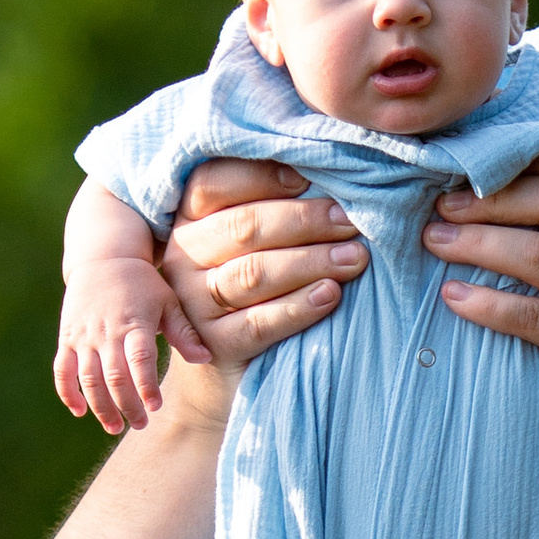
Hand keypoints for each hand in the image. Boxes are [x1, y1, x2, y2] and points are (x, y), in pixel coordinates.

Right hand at [56, 253, 211, 435]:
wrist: (103, 259)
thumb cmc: (143, 284)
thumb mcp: (168, 301)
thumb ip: (184, 332)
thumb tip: (206, 358)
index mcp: (135, 323)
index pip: (139, 359)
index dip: (146, 386)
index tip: (155, 407)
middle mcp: (107, 332)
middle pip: (114, 376)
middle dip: (126, 405)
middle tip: (141, 424)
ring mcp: (84, 337)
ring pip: (88, 379)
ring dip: (100, 407)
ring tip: (114, 427)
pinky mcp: (67, 339)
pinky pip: (62, 371)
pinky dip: (67, 393)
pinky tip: (79, 411)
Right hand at [160, 160, 367, 369]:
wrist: (234, 365)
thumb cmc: (259, 283)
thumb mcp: (255, 239)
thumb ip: (275, 204)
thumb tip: (329, 173)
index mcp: (190, 217)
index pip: (215, 183)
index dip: (262, 176)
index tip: (309, 178)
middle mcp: (184, 256)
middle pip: (242, 228)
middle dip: (304, 221)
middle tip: (351, 222)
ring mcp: (193, 303)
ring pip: (252, 274)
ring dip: (310, 262)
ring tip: (354, 258)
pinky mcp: (214, 345)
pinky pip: (258, 323)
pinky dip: (298, 308)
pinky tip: (331, 295)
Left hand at [423, 151, 538, 455]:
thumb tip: (510, 190)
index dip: (519, 160)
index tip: (471, 165)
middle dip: (487, 198)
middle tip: (441, 204)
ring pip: (536, 252)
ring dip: (476, 242)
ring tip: (435, 241)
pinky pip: (529, 315)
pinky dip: (485, 303)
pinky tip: (453, 296)